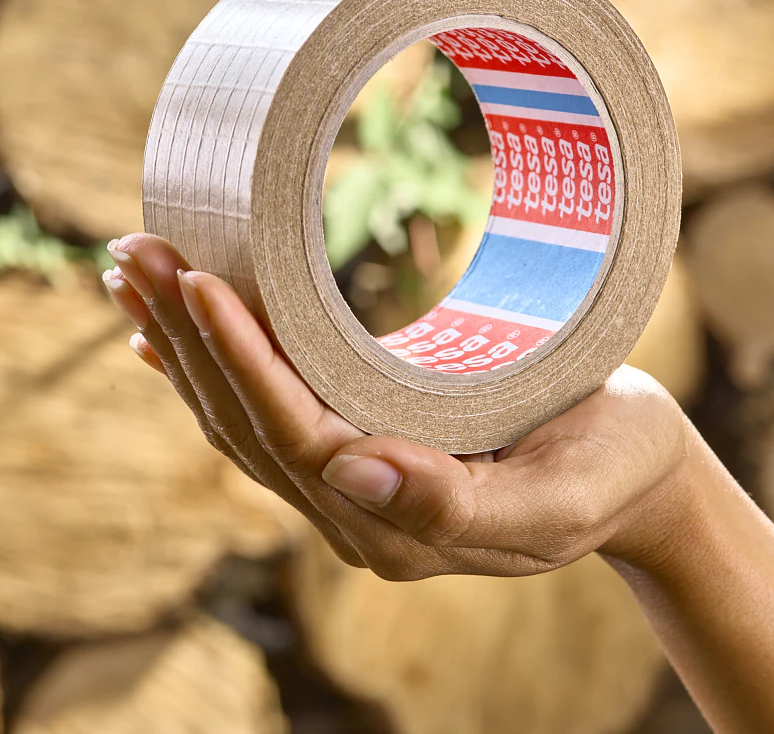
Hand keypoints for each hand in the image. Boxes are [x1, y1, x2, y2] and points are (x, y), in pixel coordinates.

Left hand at [100, 232, 693, 580]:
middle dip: (182, 334)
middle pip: (241, 423)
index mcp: (398, 527)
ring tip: (131, 264)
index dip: (237, 360)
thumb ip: (461, 504)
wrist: (642, 480)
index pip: (289, 434)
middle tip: (135, 246)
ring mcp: (345, 489)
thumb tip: (349, 476)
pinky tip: (161, 329)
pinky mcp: (350, 454)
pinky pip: (257, 415)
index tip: (197, 280)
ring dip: (177, 340)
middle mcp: (353, 514)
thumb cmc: (617, 471)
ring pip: (236, 416)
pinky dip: (207, 365)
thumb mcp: (564, 493)